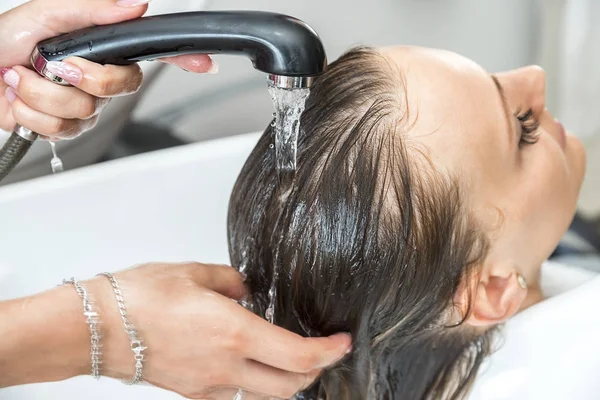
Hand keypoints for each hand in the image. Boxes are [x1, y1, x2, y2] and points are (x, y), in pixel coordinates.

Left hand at [0, 0, 214, 137]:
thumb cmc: (0, 42)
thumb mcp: (44, 14)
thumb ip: (91, 9)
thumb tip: (134, 4)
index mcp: (96, 47)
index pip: (146, 52)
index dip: (180, 58)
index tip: (204, 63)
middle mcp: (94, 76)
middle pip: (121, 87)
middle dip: (83, 78)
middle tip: (55, 66)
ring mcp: (81, 104)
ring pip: (86, 111)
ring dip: (42, 95)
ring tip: (23, 80)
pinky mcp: (64, 127)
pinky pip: (63, 131)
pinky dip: (32, 115)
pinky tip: (21, 100)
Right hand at [89, 263, 350, 398]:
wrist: (97, 327)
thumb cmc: (139, 297)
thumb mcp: (196, 272)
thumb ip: (232, 281)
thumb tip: (246, 289)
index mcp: (234, 333)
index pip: (300, 355)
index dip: (329, 351)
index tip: (342, 341)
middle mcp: (226, 367)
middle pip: (290, 387)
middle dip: (315, 371)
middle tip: (323, 350)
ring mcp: (208, 386)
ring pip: (265, 398)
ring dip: (287, 382)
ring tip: (292, 359)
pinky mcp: (192, 392)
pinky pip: (236, 397)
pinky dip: (255, 386)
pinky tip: (251, 366)